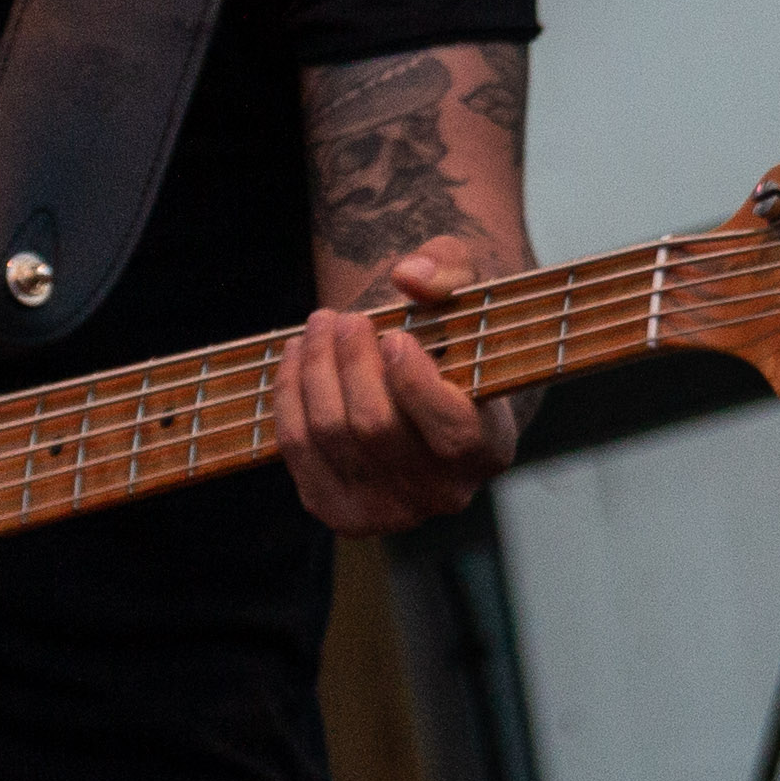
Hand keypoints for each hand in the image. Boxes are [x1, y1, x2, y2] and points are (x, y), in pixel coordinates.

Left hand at [270, 245, 516, 534]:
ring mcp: (389, 511)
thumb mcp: (464, 288)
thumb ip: (450, 269)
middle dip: (350, 361)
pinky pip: (297, 448)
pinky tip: (298, 357)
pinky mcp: (338, 509)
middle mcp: (444, 493)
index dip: (414, 383)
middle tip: (345, 318)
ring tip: (319, 326)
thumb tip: (411, 276)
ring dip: (314, 369)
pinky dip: (289, 394)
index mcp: (490, 448)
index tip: (394, 336)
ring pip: (330, 433)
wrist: (421, 384)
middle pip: (375, 427)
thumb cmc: (450, 334)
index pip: (452, 430)